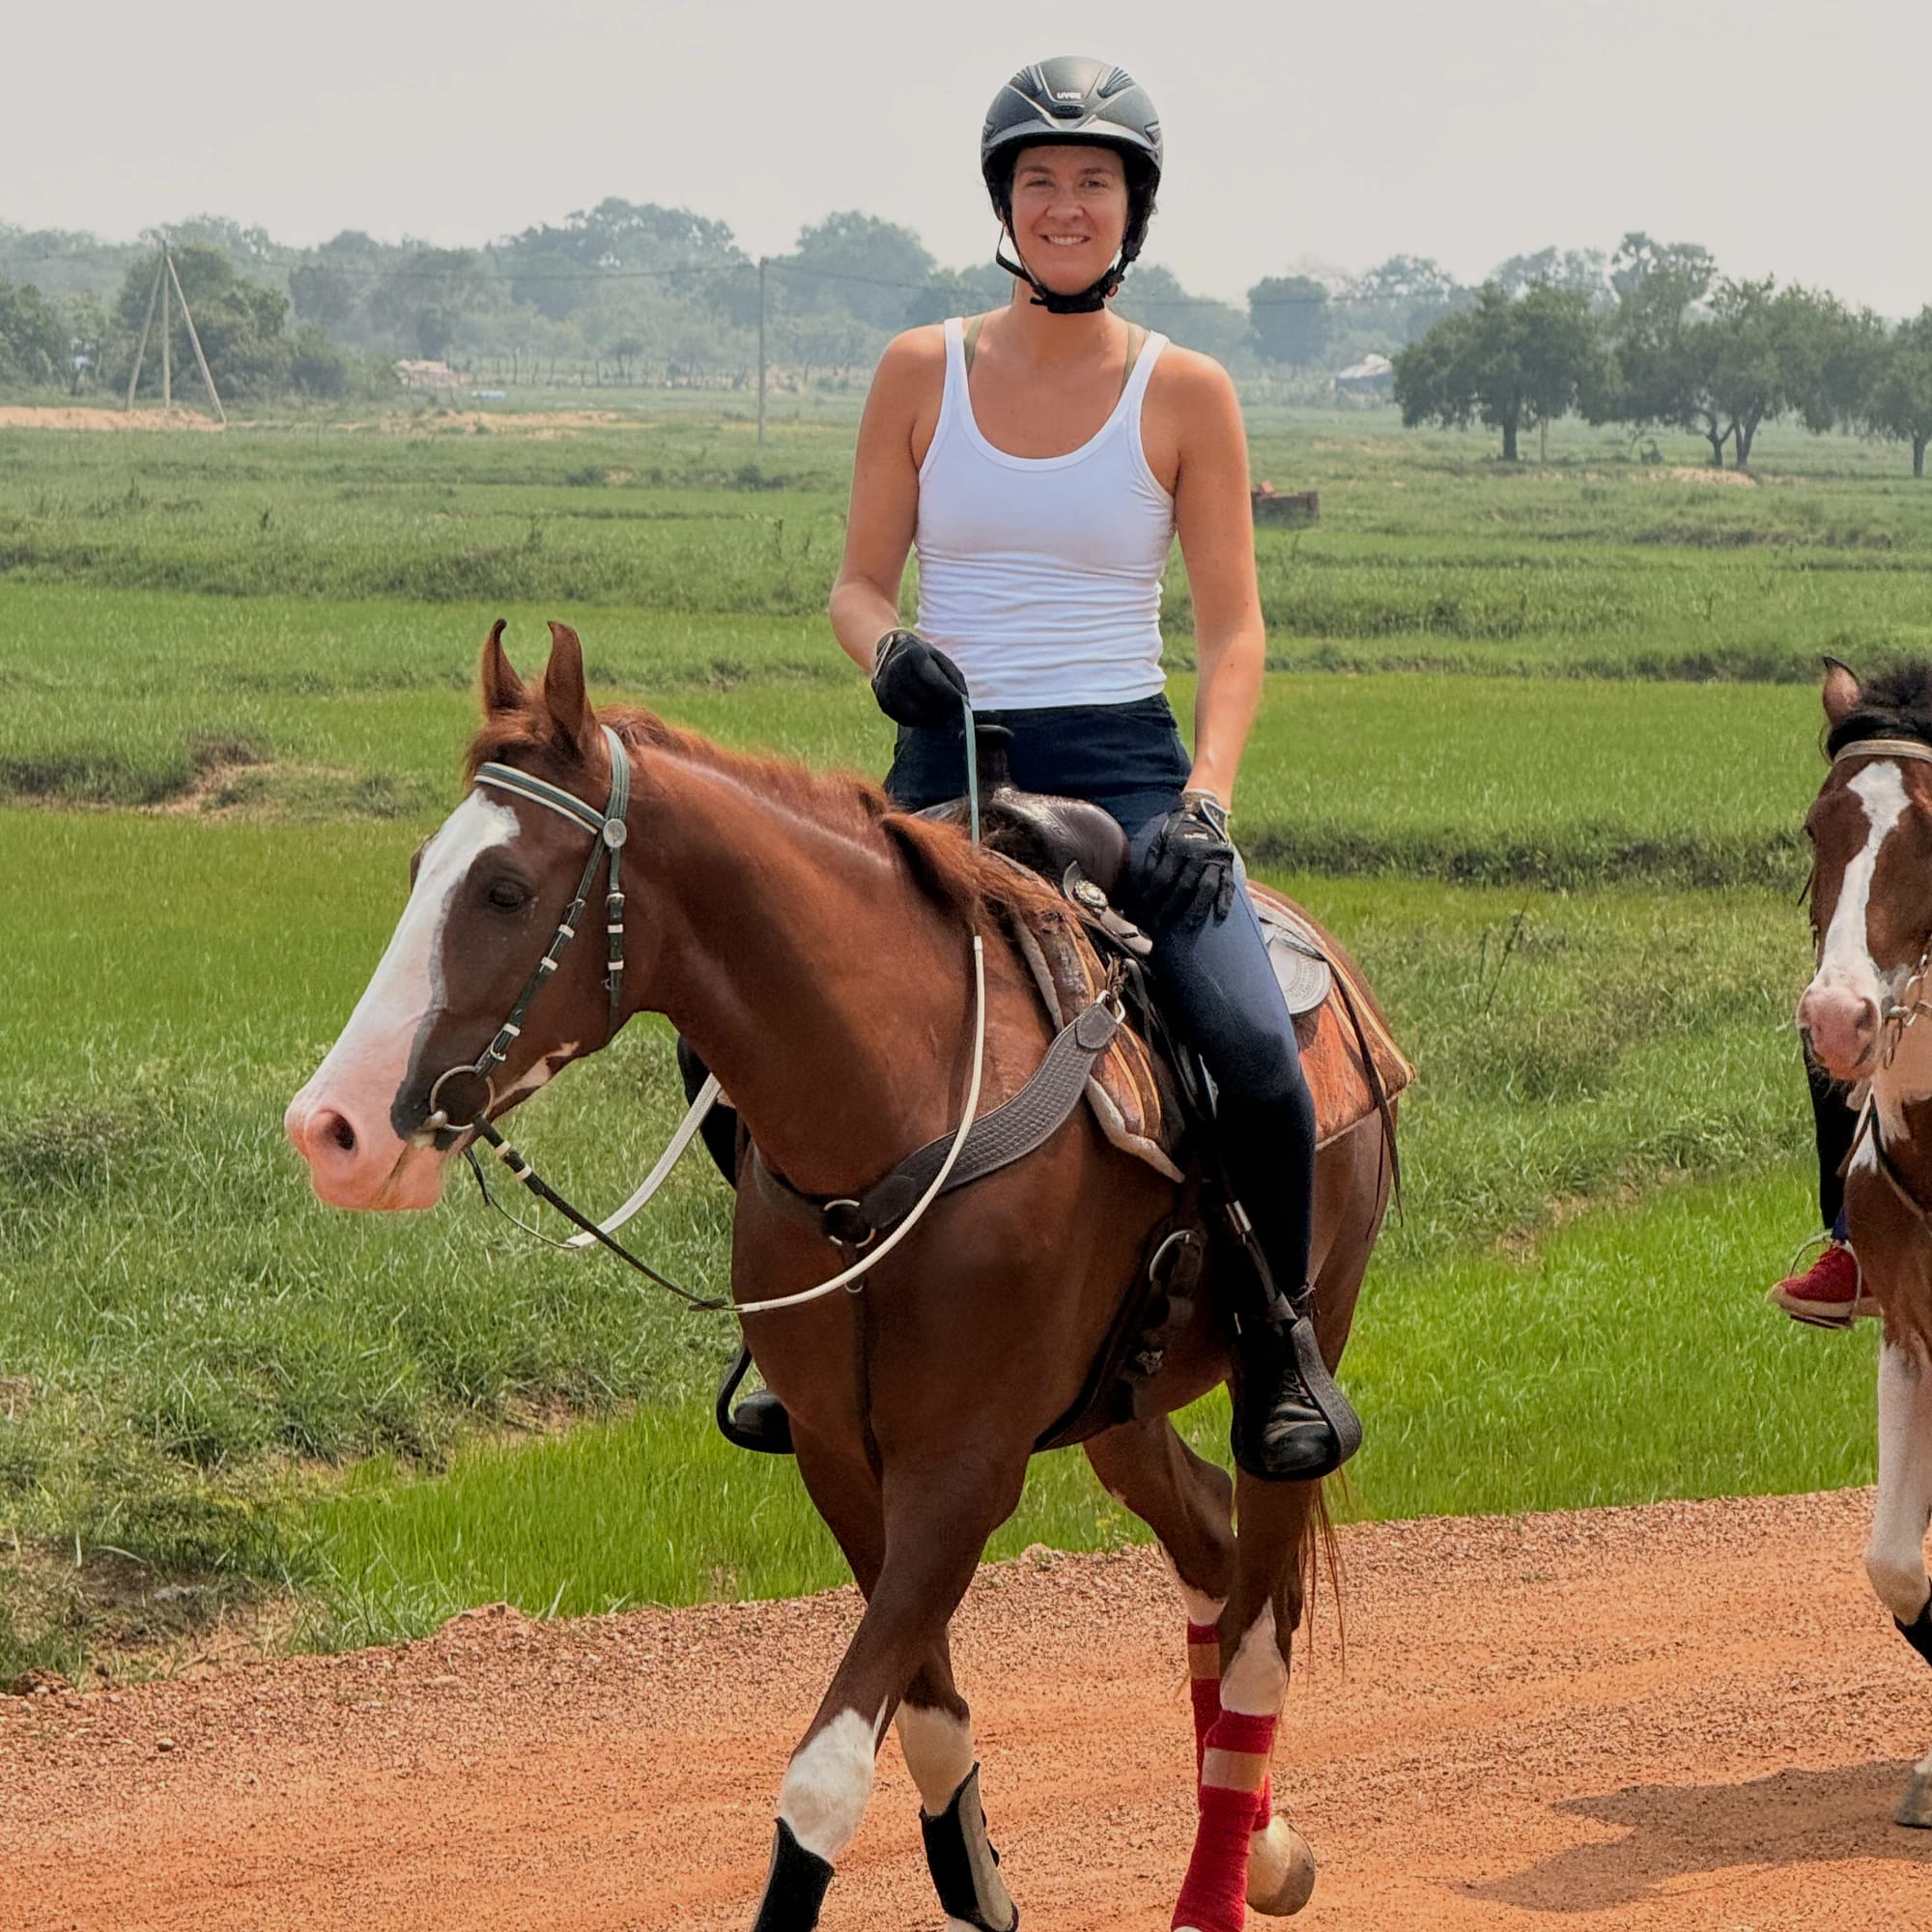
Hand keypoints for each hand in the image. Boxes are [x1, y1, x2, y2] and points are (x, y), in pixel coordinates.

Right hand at [870, 629, 970, 730]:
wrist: (893, 651)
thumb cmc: (924, 658)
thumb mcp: (941, 660)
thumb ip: (953, 680)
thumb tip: (962, 704)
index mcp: (912, 652)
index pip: (933, 680)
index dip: (948, 694)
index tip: (959, 703)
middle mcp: (894, 666)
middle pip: (922, 696)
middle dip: (939, 708)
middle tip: (951, 715)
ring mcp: (884, 684)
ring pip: (911, 710)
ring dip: (928, 717)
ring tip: (940, 717)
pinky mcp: (882, 700)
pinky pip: (901, 717)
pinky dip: (915, 721)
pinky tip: (925, 717)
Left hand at [1136, 792, 1237, 931]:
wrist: (1204, 814)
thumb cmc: (1176, 832)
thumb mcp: (1159, 840)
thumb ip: (1151, 862)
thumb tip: (1142, 890)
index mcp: (1177, 846)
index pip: (1163, 878)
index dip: (1152, 896)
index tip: (1143, 912)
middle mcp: (1198, 852)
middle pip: (1183, 887)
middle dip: (1169, 909)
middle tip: (1159, 926)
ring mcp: (1215, 859)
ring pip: (1206, 889)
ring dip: (1196, 910)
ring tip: (1186, 927)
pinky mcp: (1229, 864)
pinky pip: (1228, 885)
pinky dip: (1225, 901)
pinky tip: (1219, 916)